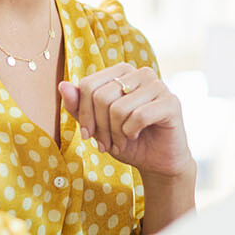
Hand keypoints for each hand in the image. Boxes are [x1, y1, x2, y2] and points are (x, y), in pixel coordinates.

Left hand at [58, 63, 193, 180]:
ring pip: (118, 108)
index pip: (88, 85)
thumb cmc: (127, 140)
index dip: (83, 114)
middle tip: (106, 143)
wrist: (157, 161)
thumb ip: (78, 106)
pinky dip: (131, 133)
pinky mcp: (171, 102)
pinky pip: (139, 117)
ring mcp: (158, 85)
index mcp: (122, 72)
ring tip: (121, 142)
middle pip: (101, 97)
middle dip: (99, 127)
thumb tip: (62, 85)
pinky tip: (136, 136)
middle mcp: (141, 73)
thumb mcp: (96, 125)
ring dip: (115, 134)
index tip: (88, 135)